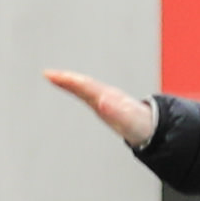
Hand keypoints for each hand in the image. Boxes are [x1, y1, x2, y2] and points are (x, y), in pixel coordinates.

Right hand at [41, 67, 161, 149]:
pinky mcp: (105, 105)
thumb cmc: (140, 125)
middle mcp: (105, 94)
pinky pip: (88, 93)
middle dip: (65, 78)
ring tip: (52, 76)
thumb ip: (116, 112)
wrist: (152, 127)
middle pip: (83, 83)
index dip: (67, 80)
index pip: (84, 85)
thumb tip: (102, 102)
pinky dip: (76, 88)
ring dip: (69, 81)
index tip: (50, 74)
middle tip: (47, 73)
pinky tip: (70, 87)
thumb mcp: (128, 121)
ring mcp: (105, 99)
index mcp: (108, 96)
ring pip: (84, 86)